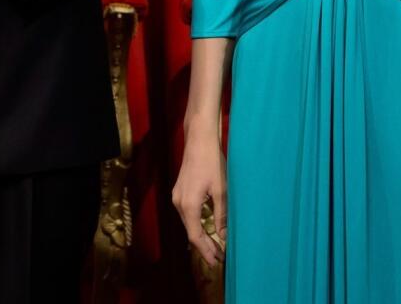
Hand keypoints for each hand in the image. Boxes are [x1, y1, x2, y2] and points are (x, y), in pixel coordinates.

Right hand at [172, 129, 226, 266]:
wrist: (199, 139)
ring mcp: (177, 196)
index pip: (195, 236)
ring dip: (201, 234)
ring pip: (189, 222)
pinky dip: (197, 223)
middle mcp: (179, 203)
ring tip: (216, 245)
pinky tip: (207, 226)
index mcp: (188, 205)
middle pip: (190, 231)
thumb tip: (223, 235)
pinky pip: (188, 213)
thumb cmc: (212, 162)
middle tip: (218, 257)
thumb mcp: (221, 191)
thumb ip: (221, 215)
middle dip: (204, 245)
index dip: (205, 251)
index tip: (215, 261)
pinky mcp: (180, 191)